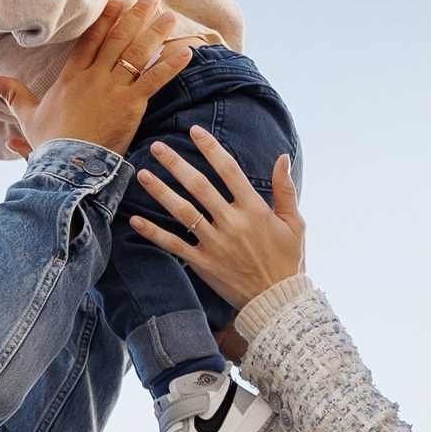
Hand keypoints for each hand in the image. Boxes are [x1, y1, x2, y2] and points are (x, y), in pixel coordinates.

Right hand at [6, 0, 190, 154]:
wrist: (66, 165)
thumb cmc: (48, 143)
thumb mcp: (27, 116)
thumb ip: (13, 94)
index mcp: (71, 76)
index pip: (90, 39)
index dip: (105, 18)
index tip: (118, 0)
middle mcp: (94, 77)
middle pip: (117, 40)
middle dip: (135, 17)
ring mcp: (114, 90)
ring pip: (137, 54)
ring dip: (155, 32)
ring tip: (169, 15)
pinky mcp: (131, 106)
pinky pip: (155, 80)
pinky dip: (171, 65)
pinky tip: (187, 51)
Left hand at [131, 126, 304, 312]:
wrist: (277, 301)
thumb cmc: (288, 260)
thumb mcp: (295, 223)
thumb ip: (285, 188)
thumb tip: (282, 156)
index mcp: (255, 209)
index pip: (229, 170)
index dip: (210, 148)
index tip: (194, 130)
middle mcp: (232, 223)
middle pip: (199, 186)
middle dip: (177, 163)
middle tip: (157, 146)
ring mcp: (215, 244)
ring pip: (183, 212)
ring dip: (161, 191)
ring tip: (143, 174)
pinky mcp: (203, 263)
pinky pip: (174, 245)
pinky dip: (154, 233)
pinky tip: (135, 219)